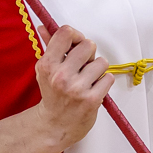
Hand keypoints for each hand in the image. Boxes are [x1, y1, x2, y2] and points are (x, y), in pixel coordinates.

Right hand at [29, 25, 113, 152]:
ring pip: (101, 62)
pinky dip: (104, 83)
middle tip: (82, 66)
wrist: (55, 125)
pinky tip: (93, 89)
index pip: (66, 33)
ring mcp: (76, 88)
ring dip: (97, 70)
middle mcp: (60, 76)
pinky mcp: (91, 100)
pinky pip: (108, 78)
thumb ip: (48, 46)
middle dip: (89, 54)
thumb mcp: (46, 70)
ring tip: (87, 80)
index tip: (76, 44)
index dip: (76, 35)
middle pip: (88, 45)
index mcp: (47, 65)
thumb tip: (44, 26)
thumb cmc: (52, 95)